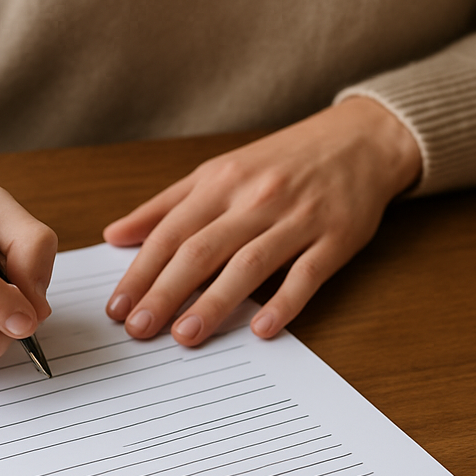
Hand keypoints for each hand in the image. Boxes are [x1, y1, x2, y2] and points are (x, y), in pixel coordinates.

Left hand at [102, 97, 420, 345]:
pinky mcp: (335, 237)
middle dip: (165, 292)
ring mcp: (298, 218)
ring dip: (214, 302)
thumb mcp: (219, 170)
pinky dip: (285, 302)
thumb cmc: (283, 160)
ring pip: (249, 263)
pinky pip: (307, 273)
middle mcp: (255, 198)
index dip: (141, 271)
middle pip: (201, 249)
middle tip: (138, 329)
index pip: (170, 232)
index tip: (117, 307)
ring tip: (185, 336)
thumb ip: (166, 204)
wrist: (360, 139)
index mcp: (221, 181)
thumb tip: (115, 234)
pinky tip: (262, 329)